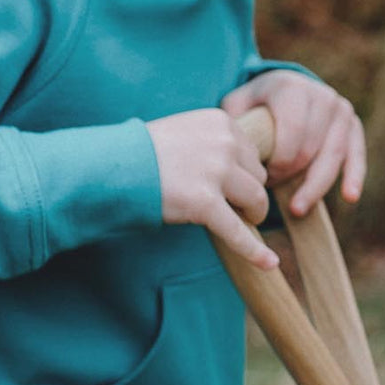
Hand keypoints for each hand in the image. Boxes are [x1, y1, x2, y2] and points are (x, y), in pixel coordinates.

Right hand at [146, 108, 279, 270]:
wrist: (115, 166)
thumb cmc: (145, 153)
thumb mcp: (187, 131)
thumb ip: (215, 142)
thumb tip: (242, 168)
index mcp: (221, 122)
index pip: (252, 153)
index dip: (244, 174)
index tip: (233, 187)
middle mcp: (225, 142)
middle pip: (259, 176)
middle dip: (248, 193)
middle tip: (233, 206)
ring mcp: (217, 172)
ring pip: (256, 201)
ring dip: (252, 215)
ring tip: (241, 222)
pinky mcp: (205, 203)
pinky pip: (239, 232)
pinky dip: (255, 251)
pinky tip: (269, 263)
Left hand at [221, 70, 365, 217]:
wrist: (283, 90)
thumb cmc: (256, 105)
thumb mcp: (238, 105)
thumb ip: (233, 123)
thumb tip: (231, 154)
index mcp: (291, 87)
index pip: (292, 133)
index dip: (278, 162)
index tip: (261, 178)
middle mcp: (320, 95)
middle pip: (311, 148)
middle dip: (291, 174)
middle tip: (272, 190)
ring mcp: (340, 109)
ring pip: (333, 156)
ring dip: (315, 186)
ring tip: (297, 208)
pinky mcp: (353, 124)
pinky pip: (357, 154)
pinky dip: (354, 176)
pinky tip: (349, 196)